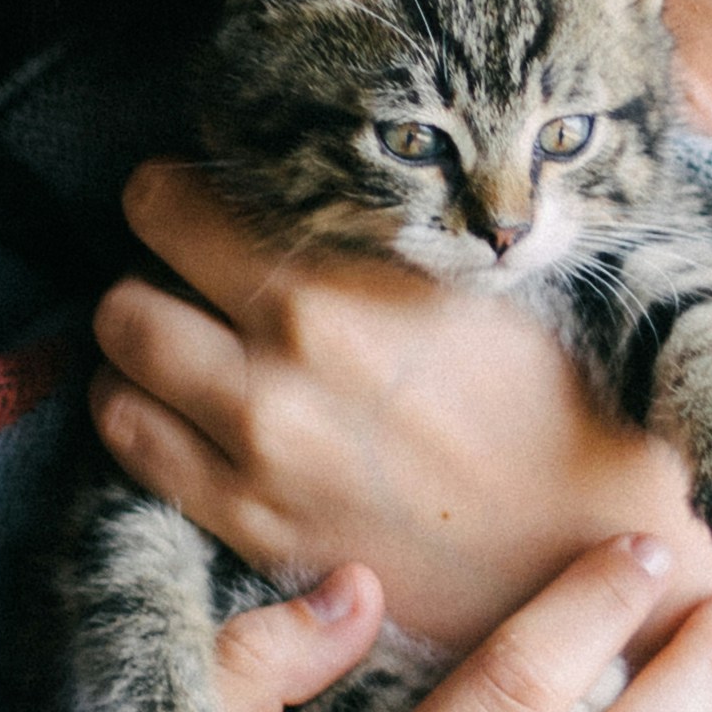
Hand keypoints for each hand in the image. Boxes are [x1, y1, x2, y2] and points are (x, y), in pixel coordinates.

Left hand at [88, 157, 690, 657]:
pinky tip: (190, 409)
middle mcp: (282, 362)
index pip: (171, 203)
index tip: (200, 203)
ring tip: (187, 343)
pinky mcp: (255, 526)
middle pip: (125, 286)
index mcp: (341, 281)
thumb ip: (383, 223)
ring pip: (119, 368)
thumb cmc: (562, 394)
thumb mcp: (486, 272)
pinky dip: (142, 417)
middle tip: (191, 277)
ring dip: (139, 347)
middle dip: (150, 273)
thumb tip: (308, 171)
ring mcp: (260, 453)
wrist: (593, 540)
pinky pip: (134, 451)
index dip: (176, 195)